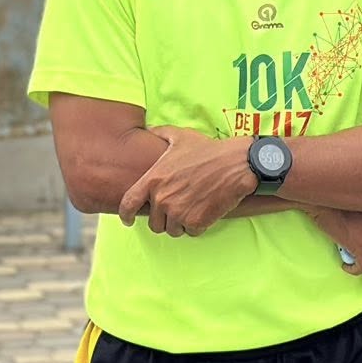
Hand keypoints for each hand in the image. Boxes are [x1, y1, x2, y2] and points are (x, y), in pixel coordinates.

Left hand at [117, 127, 257, 236]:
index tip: (128, 219)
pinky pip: (191, 232)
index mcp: (153, 180)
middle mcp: (162, 199)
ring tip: (193, 208)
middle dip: (164, 219)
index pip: (128, 204)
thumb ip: (160, 134)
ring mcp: (178, 213)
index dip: (125, 215)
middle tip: (178, 208)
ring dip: (181, 223)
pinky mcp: (196, 222)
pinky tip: (205, 210)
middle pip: (154, 223)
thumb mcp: (180, 136)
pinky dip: (197, 225)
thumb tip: (150, 130)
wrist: (236, 164)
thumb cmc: (209, 150)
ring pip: (172, 230)